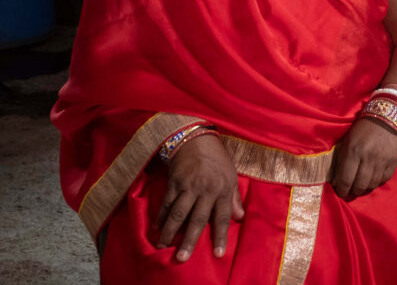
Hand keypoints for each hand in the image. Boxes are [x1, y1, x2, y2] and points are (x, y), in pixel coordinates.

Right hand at [155, 134, 243, 261]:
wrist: (196, 139)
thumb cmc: (217, 159)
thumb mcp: (231, 175)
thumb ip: (234, 198)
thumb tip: (240, 218)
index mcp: (223, 189)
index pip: (223, 216)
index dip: (220, 235)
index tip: (218, 253)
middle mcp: (206, 190)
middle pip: (197, 219)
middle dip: (190, 240)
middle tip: (183, 258)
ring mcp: (189, 186)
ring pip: (178, 214)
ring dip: (170, 232)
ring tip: (163, 247)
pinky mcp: (174, 182)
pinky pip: (166, 203)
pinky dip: (160, 218)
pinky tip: (156, 229)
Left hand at [331, 118, 396, 198]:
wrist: (385, 119)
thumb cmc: (362, 130)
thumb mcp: (347, 142)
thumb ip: (341, 160)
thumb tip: (337, 180)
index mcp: (353, 151)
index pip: (345, 179)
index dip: (341, 190)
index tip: (340, 192)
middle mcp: (368, 157)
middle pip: (359, 185)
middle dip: (353, 192)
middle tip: (350, 191)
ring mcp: (382, 160)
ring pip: (372, 185)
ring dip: (365, 188)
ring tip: (361, 186)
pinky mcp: (393, 162)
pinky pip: (384, 179)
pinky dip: (377, 182)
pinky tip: (372, 179)